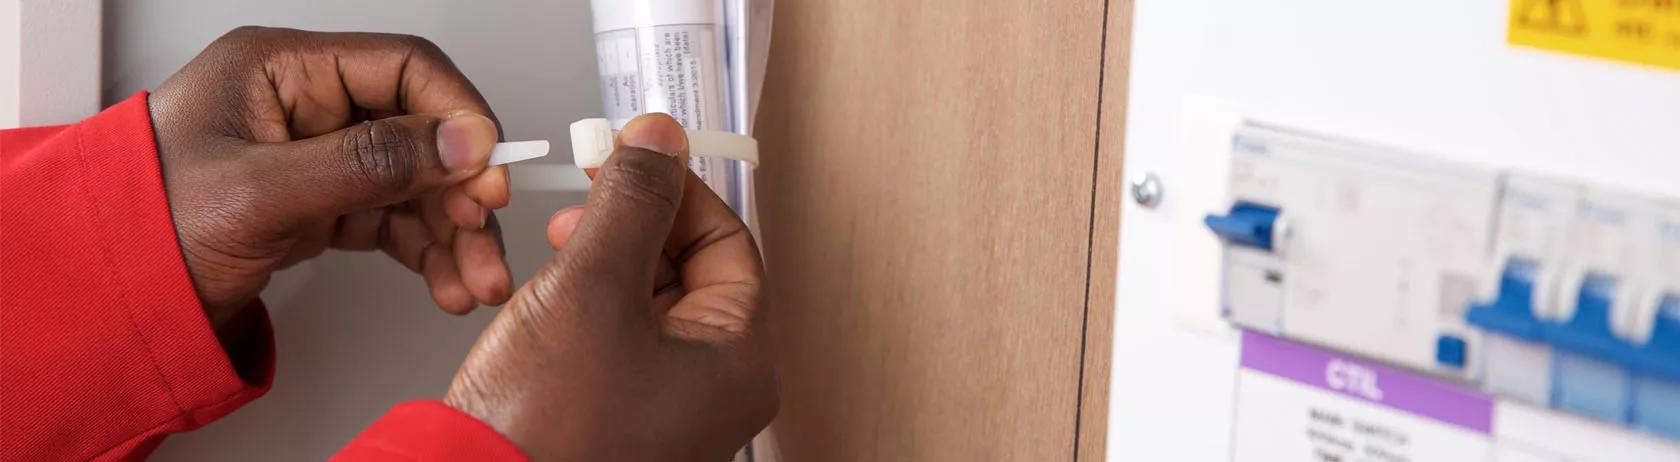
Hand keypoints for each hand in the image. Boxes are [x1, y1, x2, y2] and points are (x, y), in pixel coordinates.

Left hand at [148, 27, 512, 334]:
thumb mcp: (261, 193)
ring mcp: (316, 155)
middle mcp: (306, 105)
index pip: (403, 68)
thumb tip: (457, 142)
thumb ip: (366, 163)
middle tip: (486, 231)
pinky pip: (393, 218)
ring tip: (475, 277)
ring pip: (415, 182)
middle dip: (463, 189)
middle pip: (420, 131)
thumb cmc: (142, 224)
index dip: (456, 115)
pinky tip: (445, 279)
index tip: (487, 165)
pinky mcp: (320, 202)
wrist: (100, 292)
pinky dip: (426, 250)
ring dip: (454, 231)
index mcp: (284, 71)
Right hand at [443, 114, 776, 459]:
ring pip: (652, 300)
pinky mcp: (624, 415)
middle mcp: (717, 390)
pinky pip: (623, 337)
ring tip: (560, 248)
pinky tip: (550, 297)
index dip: (677, 190)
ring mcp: (672, 407)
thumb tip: (660, 140)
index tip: (632, 154)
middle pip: (693, 270)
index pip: (728, 242)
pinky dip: (590, 304)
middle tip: (586, 196)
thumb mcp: (591, 286)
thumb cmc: (544, 428)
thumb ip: (631, 202)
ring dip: (607, 260)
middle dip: (636, 224)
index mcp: (739, 362)